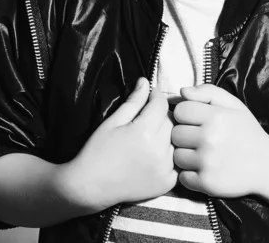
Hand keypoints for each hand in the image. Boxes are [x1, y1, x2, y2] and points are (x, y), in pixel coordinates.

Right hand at [57, 78, 176, 211]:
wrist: (90, 187)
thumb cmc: (98, 151)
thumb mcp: (113, 121)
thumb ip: (133, 101)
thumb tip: (145, 81)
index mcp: (144, 131)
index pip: (161, 104)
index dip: (156, 96)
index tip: (150, 95)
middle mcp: (159, 150)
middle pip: (171, 121)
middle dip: (163, 114)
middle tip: (149, 116)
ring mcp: (165, 168)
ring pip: (177, 139)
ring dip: (169, 134)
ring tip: (153, 135)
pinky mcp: (167, 183)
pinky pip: (178, 160)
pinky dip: (171, 154)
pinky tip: (157, 154)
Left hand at [171, 84, 268, 197]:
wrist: (267, 164)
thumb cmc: (246, 130)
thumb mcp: (232, 104)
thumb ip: (207, 91)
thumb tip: (182, 91)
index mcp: (215, 116)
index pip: (179, 110)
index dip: (186, 114)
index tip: (197, 120)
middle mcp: (209, 138)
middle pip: (175, 134)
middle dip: (184, 135)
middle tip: (199, 138)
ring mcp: (207, 162)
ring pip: (176, 156)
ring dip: (186, 155)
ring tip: (202, 153)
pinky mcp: (207, 183)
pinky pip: (182, 177)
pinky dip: (190, 175)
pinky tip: (203, 169)